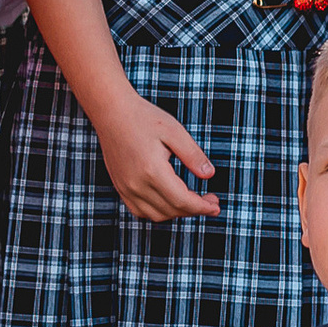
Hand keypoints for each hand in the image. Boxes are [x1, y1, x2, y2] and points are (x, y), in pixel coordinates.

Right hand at [91, 87, 219, 221]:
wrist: (111, 111)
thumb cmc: (144, 118)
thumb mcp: (175, 131)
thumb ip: (193, 155)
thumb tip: (209, 175)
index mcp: (152, 170)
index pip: (182, 201)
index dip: (202, 207)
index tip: (216, 206)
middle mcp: (136, 184)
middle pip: (171, 210)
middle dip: (194, 210)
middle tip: (210, 200)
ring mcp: (125, 187)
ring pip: (156, 215)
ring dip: (177, 213)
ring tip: (192, 201)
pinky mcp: (120, 187)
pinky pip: (140, 211)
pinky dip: (158, 212)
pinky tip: (170, 202)